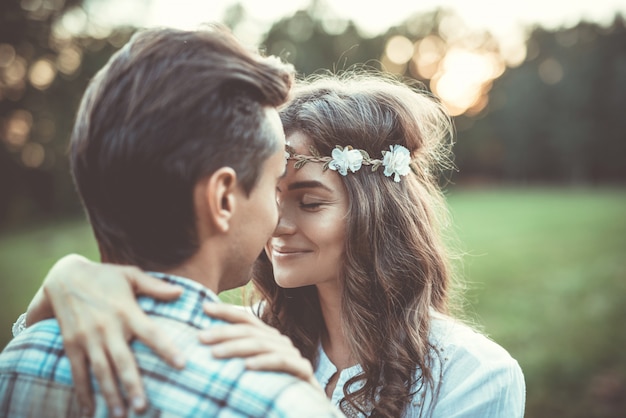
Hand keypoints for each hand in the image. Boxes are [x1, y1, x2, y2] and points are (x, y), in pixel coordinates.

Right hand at [27, 254, 185, 416]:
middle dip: (132, 385)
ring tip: (120, 414)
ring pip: (100, 370)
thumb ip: (155, 287)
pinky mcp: (72, 344)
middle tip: (142, 407)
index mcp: (126, 310)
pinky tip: (89, 409)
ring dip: (110, 393)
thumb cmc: (104, 276)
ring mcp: (88, 337)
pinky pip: (78, 371)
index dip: (167, 349)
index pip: (151, 333)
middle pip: (122, 360)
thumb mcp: (130, 275)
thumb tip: (180, 293)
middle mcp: (107, 327)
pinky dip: (82, 391)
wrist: (64, 276)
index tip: (182, 364)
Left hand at [200, 303, 320, 390]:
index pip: (245, 318)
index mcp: (268, 338)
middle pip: (250, 330)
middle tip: (201, 337)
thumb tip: (203, 341)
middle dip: (223, 332)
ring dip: (236, 347)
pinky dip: (263, 362)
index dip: (226, 311)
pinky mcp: (303, 370)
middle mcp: (280, 342)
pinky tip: (247, 366)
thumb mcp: (250, 369)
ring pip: (262, 344)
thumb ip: (235, 355)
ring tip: (215, 353)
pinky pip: (281, 362)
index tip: (204, 307)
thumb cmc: (270, 390)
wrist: (303, 409)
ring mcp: (293, 354)